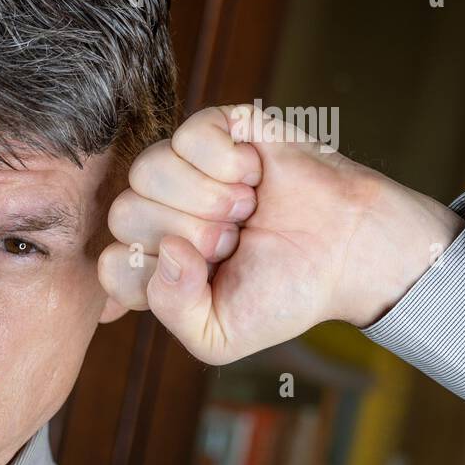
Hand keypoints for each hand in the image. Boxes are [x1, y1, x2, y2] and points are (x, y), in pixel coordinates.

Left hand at [97, 104, 464, 364]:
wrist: (353, 253)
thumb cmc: (286, 294)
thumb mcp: (219, 335)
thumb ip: (173, 311)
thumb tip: (164, 251)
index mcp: (152, 262)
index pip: (110, 263)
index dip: (157, 274)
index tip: (207, 276)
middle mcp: (160, 212)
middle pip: (124, 213)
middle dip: (190, 234)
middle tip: (234, 239)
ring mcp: (184, 169)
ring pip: (146, 170)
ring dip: (206, 198)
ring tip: (245, 208)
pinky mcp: (217, 130)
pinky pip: (187, 135)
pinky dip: (225, 162)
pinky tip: (253, 174)